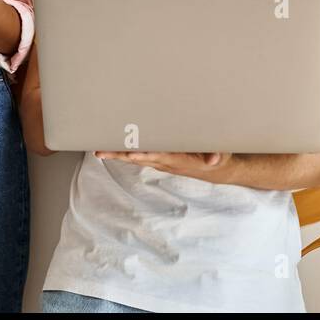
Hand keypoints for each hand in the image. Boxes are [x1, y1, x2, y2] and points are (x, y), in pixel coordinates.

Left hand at [94, 150, 232, 180]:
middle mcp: (166, 163)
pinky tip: (114, 149)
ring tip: (99, 151)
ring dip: (118, 155)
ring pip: (137, 158)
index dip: (143, 155)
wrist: (216, 170)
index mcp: (178, 159)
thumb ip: (216, 154)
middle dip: (120, 155)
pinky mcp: (161, 160)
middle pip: (139, 158)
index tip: (129, 153)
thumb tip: (213, 158)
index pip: (157, 156)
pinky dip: (126, 153)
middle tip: (101, 152)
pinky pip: (140, 157)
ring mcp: (162, 162)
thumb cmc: (216, 158)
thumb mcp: (220, 154)